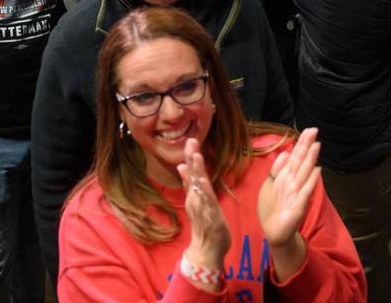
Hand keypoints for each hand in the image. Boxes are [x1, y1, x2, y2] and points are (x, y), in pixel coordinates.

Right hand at [177, 139, 229, 289]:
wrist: (206, 249)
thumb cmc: (204, 224)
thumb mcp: (196, 200)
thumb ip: (189, 184)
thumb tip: (182, 166)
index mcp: (194, 194)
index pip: (191, 172)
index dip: (191, 156)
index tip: (191, 140)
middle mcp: (195, 198)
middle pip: (193, 175)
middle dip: (192, 158)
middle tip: (191, 141)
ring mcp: (200, 207)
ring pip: (198, 186)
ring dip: (196, 172)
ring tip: (196, 156)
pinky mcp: (208, 216)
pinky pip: (205, 202)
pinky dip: (203, 191)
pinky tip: (202, 181)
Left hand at [257, 128, 319, 280]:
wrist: (273, 232)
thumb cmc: (272, 209)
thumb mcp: (269, 186)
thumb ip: (277, 170)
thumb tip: (286, 152)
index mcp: (285, 177)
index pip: (295, 157)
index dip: (301, 144)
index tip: (308, 130)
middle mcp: (293, 183)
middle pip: (301, 161)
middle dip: (307, 146)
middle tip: (314, 130)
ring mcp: (297, 194)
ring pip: (304, 173)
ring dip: (310, 159)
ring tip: (317, 145)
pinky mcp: (298, 206)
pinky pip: (305, 192)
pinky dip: (311, 181)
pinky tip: (317, 171)